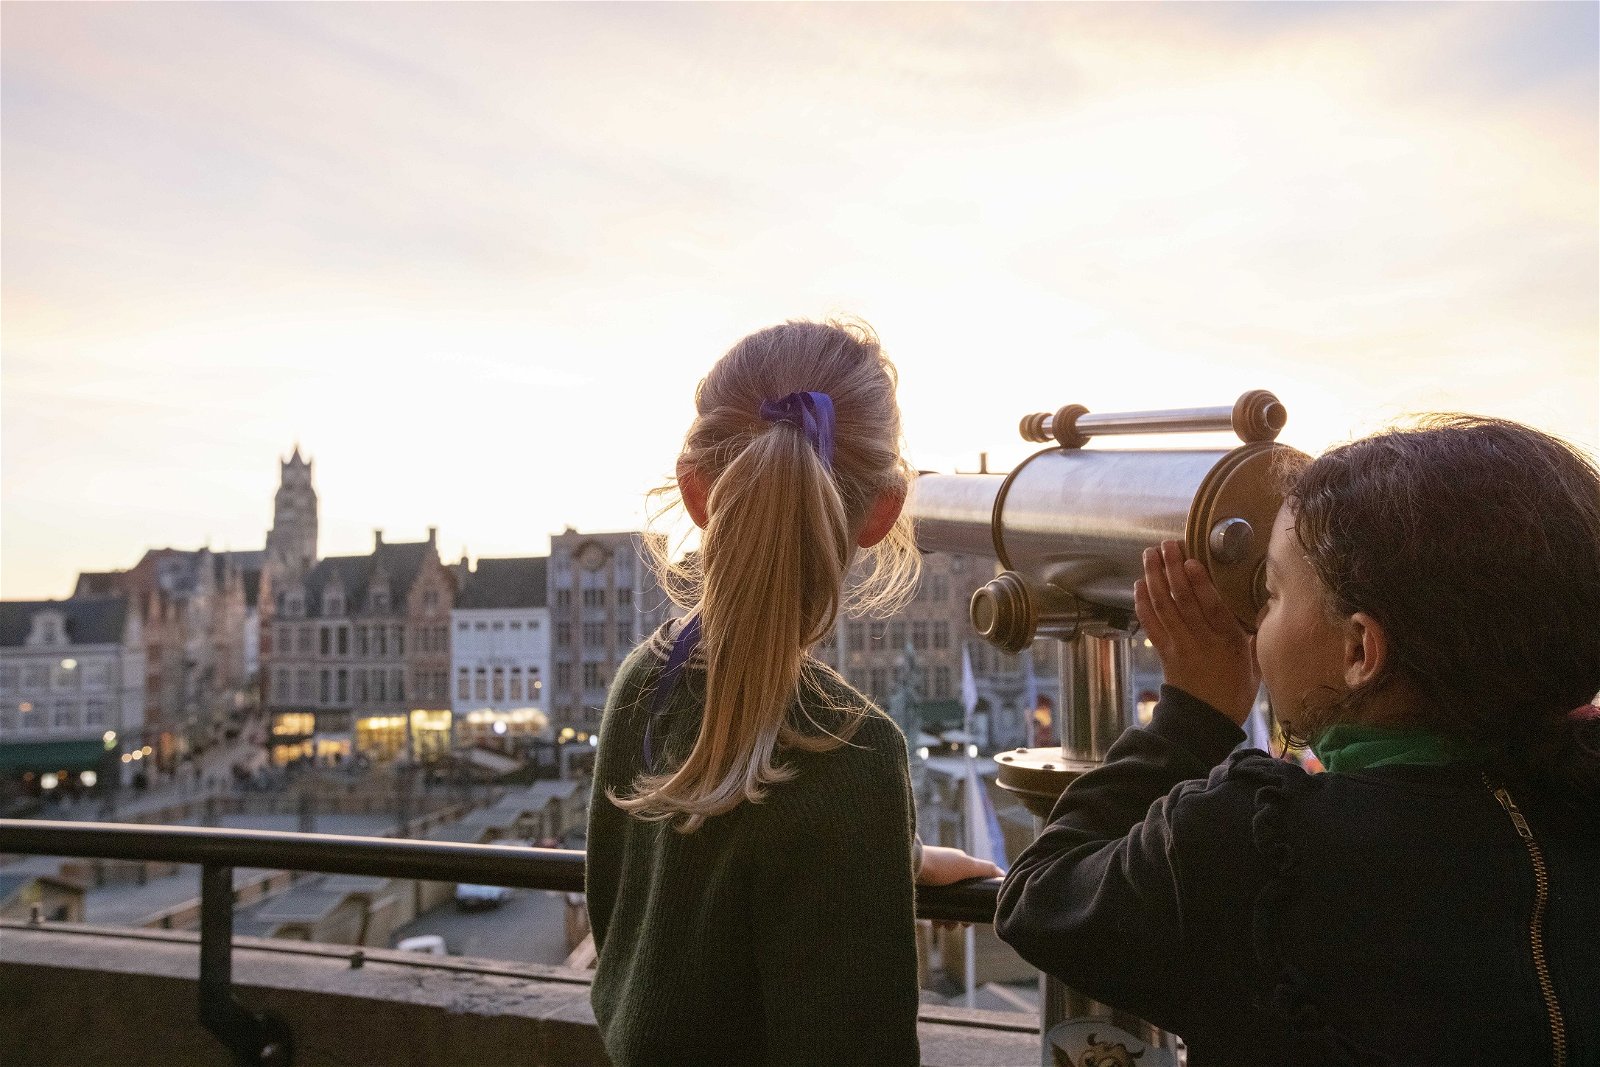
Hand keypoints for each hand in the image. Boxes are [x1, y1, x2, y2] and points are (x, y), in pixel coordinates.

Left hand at [917, 845, 1002, 933]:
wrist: (907, 866)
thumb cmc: (938, 865)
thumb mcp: (965, 865)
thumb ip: (985, 869)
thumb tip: (1004, 874)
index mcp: (959, 868)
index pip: (973, 889)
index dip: (976, 904)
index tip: (975, 918)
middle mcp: (947, 875)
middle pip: (960, 901)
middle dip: (961, 916)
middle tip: (960, 925)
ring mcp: (934, 884)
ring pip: (946, 907)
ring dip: (948, 920)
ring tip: (944, 926)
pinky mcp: (922, 892)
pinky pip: (932, 908)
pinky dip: (935, 917)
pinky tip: (934, 924)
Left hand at [1134, 540, 1258, 725]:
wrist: (1206, 722)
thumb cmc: (1235, 691)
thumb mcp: (1256, 664)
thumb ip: (1259, 633)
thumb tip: (1270, 604)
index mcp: (1228, 642)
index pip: (1212, 608)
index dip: (1200, 583)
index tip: (1192, 560)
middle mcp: (1201, 641)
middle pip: (1183, 601)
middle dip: (1173, 570)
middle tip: (1166, 545)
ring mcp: (1179, 646)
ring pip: (1163, 608)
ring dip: (1155, 578)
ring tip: (1150, 555)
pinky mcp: (1164, 653)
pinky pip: (1151, 625)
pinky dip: (1142, 604)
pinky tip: (1139, 584)